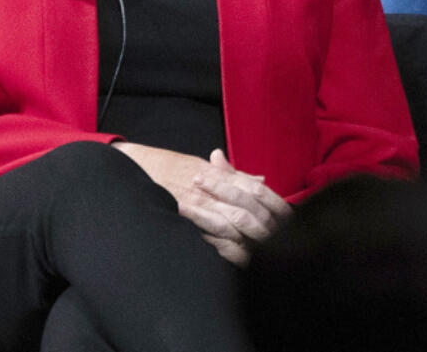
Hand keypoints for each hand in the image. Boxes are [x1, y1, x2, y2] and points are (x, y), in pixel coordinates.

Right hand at [112, 143, 290, 264]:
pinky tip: (238, 260)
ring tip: (264, 255)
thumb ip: (236, 176)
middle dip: (265, 229)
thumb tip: (262, 180)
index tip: (286, 222)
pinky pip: (211, 239)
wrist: (140, 167)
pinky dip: (226, 251)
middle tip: (280, 244)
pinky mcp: (188, 220)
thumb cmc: (174, 167)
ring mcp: (200, 206)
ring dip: (249, 241)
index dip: (273, 206)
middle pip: (247, 211)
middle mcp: (213, 190)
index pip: (255, 190)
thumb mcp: (206, 166)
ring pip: (232, 226)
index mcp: (221, 175)